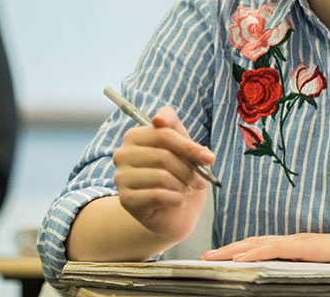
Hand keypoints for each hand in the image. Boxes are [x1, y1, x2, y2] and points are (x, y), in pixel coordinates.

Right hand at [112, 106, 213, 243]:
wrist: (172, 211)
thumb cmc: (177, 174)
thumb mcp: (181, 146)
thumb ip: (173, 125)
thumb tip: (159, 118)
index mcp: (134, 136)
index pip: (163, 134)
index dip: (189, 146)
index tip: (209, 158)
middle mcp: (122, 154)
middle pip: (164, 156)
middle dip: (188, 170)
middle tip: (200, 180)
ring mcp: (121, 177)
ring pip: (161, 177)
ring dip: (182, 186)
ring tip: (185, 190)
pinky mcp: (126, 200)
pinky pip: (158, 195)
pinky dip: (175, 199)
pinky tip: (177, 200)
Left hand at [202, 231, 329, 263]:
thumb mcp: (321, 271)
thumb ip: (302, 272)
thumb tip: (282, 282)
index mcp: (295, 248)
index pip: (259, 248)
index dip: (236, 253)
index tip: (216, 260)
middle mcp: (294, 241)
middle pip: (253, 243)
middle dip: (226, 250)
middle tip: (203, 259)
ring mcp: (301, 242)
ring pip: (260, 243)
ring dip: (234, 250)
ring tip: (213, 257)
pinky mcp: (309, 248)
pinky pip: (278, 249)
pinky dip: (258, 252)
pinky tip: (242, 258)